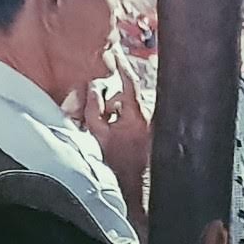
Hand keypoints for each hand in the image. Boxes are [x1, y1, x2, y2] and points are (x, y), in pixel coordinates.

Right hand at [82, 40, 153, 189]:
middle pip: (125, 97)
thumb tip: (94, 89)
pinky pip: (133, 121)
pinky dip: (121, 125)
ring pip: (128, 109)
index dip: (122, 66)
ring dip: (115, 116)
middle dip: (110, 103)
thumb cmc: (115, 165)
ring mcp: (150, 128)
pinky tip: (118, 140)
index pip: (129, 83)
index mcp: (136, 115)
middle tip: (100, 117)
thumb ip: (93, 108)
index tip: (116, 53)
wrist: (132, 191)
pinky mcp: (150, 136)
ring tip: (108, 133)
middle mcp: (148, 119)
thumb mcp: (96, 134)